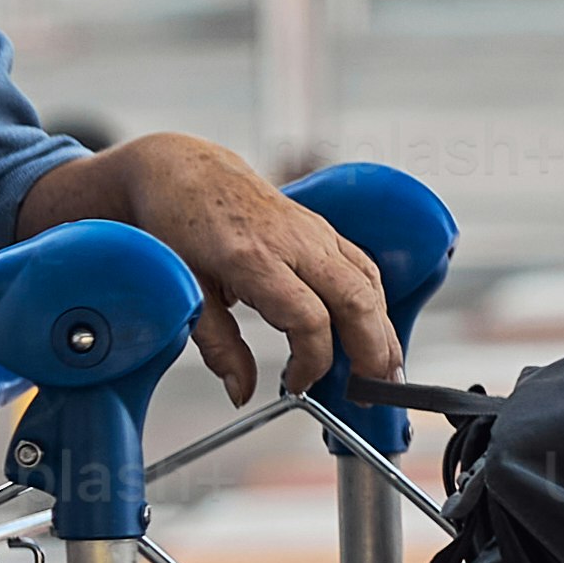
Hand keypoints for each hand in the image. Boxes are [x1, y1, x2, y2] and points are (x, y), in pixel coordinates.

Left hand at [41, 131, 397, 409]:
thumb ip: (218, 346)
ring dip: (383, 330)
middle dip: (372, 351)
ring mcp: (314, 231)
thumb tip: (242, 391)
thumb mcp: (187, 291)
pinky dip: (375, 304)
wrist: (185, 171)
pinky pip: (363, 268)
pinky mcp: (323, 229)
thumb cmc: (179, 224)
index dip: (312, 362)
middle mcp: (294, 241)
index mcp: (255, 258)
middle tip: (370, 391)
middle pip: (357, 300)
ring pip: (369, 283)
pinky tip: (373, 330)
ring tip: (384, 370)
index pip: (310, 319)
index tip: (297, 385)